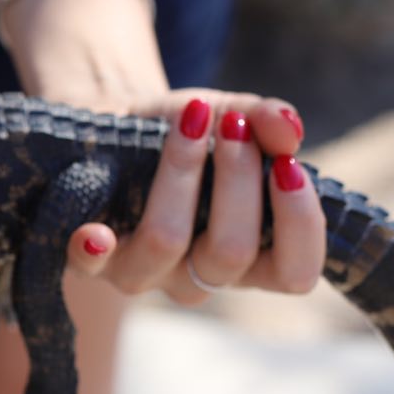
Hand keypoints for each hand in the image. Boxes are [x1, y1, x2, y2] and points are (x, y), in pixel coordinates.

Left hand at [63, 90, 325, 304]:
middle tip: (232, 125)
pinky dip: (94, 248)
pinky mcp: (95, 260)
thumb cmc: (186, 133)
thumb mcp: (230, 116)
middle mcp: (198, 276)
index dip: (300, 227)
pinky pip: (93, 265)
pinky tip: (94, 230)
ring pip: (166, 244)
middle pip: (230, 253)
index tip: (289, 165)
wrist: (114, 124)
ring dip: (180, 176)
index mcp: (248, 257)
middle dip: (238, 180)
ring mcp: (144, 272)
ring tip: (189, 120)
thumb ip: (267, 120)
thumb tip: (288, 126)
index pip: (293, 273)